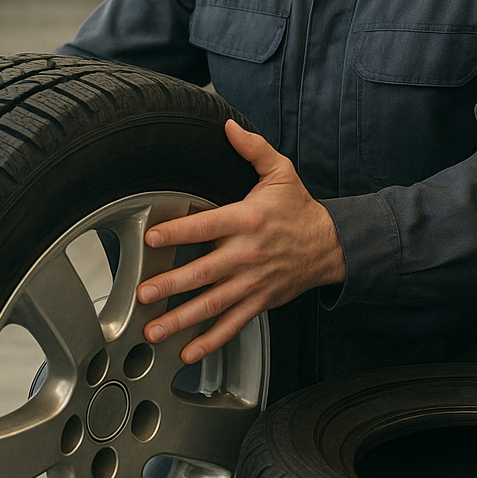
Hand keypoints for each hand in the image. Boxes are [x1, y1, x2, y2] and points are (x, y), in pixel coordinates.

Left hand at [137, 119, 345, 363]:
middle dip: (172, 284)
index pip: (207, 225)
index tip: (152, 238)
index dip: (178, 231)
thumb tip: (229, 126)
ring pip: (213, 305)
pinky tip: (188, 351)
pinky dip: (210, 341)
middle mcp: (248, 254)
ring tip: (154, 329)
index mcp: (248, 220)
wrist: (331, 245)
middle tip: (145, 293)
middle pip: (205, 272)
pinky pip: (232, 324)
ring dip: (181, 319)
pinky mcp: (260, 301)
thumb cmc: (299, 209)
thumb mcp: (281, 172)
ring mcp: (253, 282)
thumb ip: (252, 148)